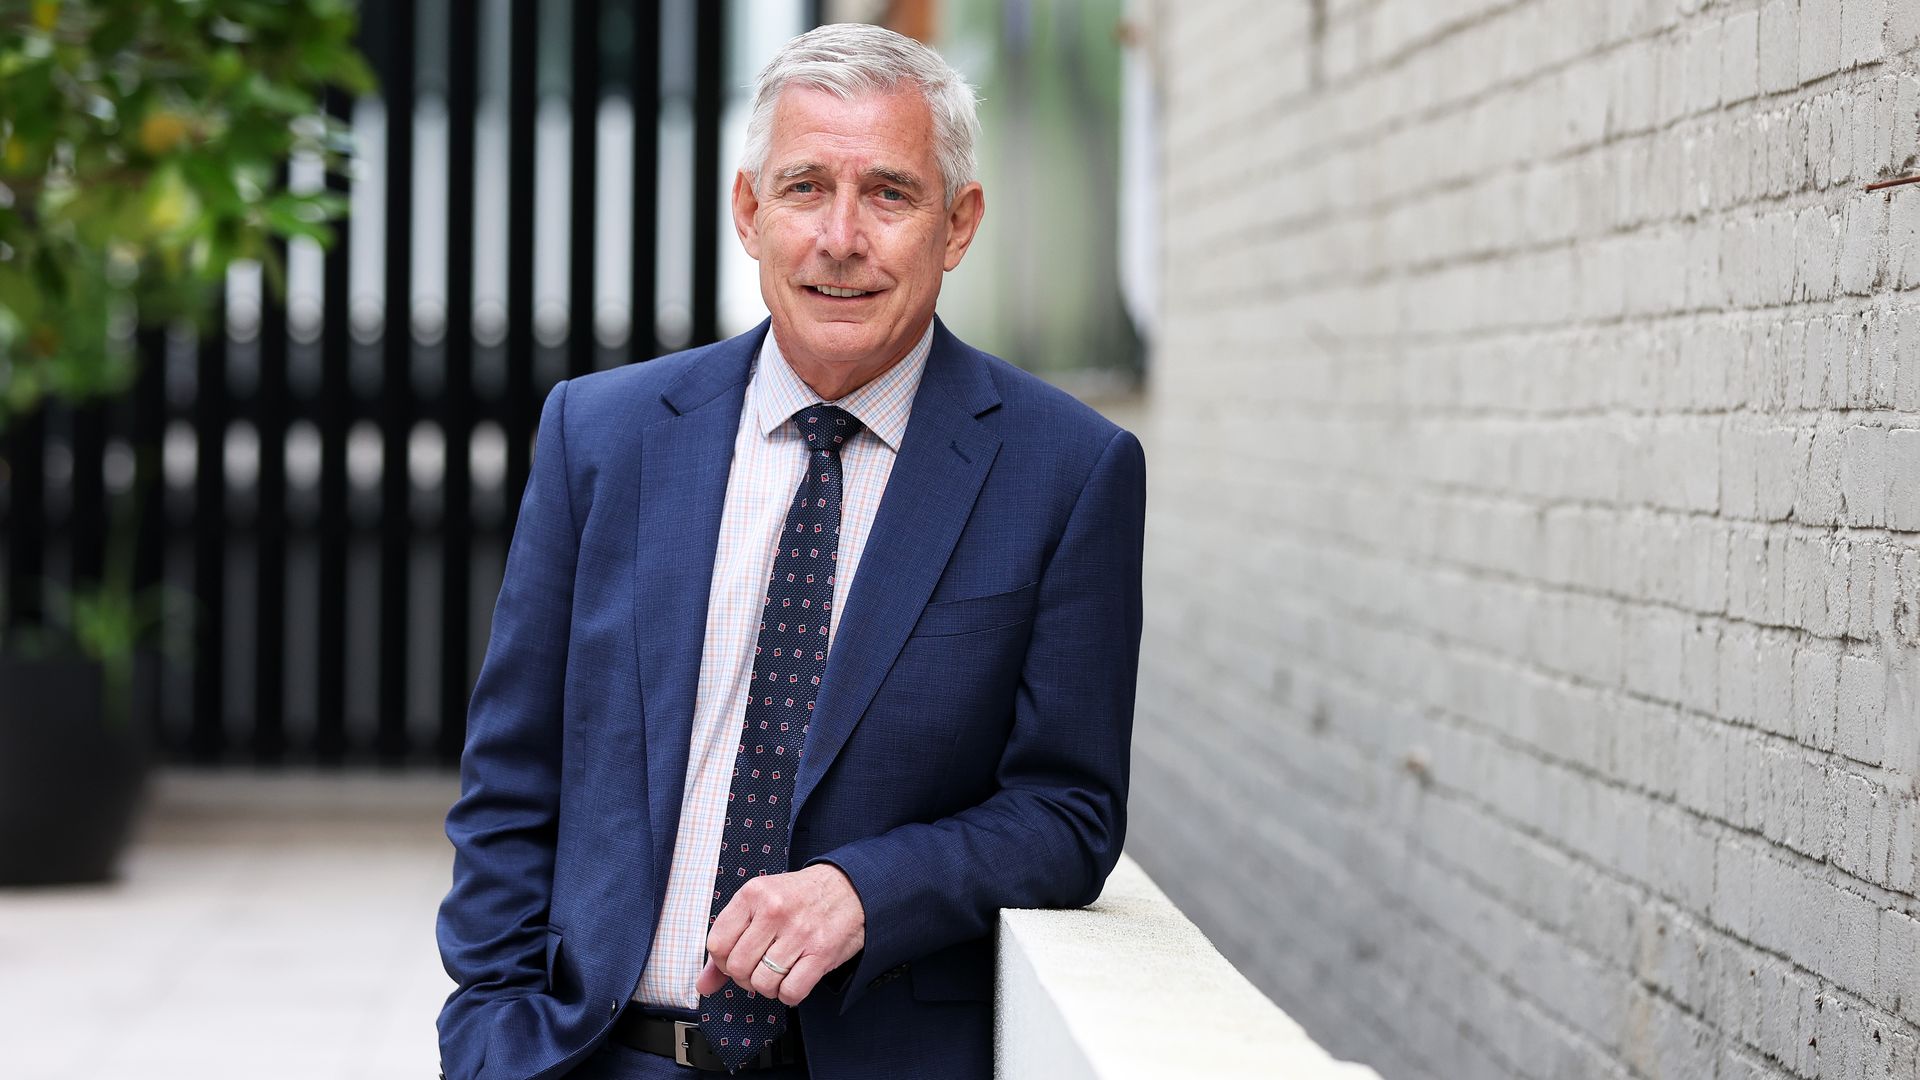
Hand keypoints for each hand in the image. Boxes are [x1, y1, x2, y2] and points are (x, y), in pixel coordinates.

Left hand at [695, 863, 865, 1006]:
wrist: (849, 887)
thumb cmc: (800, 897)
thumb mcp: (759, 904)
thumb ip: (729, 941)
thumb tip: (703, 984)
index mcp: (753, 894)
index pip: (716, 945)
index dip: (722, 961)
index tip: (736, 958)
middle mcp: (775, 910)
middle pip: (738, 968)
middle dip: (745, 977)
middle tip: (759, 967)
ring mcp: (799, 932)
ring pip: (762, 983)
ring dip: (768, 987)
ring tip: (778, 973)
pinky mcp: (822, 952)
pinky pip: (791, 992)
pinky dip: (789, 995)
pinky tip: (794, 979)